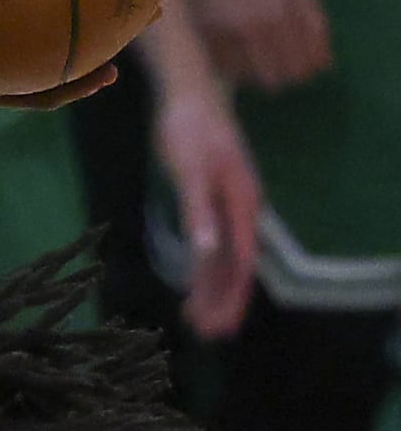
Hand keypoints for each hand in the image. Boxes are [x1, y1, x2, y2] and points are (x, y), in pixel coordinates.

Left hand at [154, 88, 260, 338]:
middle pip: (236, 266)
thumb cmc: (189, 130)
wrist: (188, 96)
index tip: (218, 325)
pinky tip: (195, 283)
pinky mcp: (213, 201)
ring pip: (224, 257)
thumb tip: (208, 252)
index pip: (241, 262)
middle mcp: (241, 210)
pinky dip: (205, 267)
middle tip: (206, 334)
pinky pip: (214, 243)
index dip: (230, 296)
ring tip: (196, 320)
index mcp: (242, 205)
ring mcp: (228, 206)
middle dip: (223, 301)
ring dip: (212, 289)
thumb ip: (199, 211)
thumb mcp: (190, 170)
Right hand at [184, 0, 330, 88]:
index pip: (299, 68)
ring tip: (248, 47)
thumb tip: (322, 62)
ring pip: (242, 77)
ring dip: (250, 68)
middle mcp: (251, 31)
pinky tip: (227, 42)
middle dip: (279, 71)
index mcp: (282, 15)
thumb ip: (312, 19)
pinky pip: (217, 65)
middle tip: (275, 53)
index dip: (304, 68)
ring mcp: (219, 33)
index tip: (300, 59)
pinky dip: (227, 61)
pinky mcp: (193, 30)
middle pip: (272, 78)